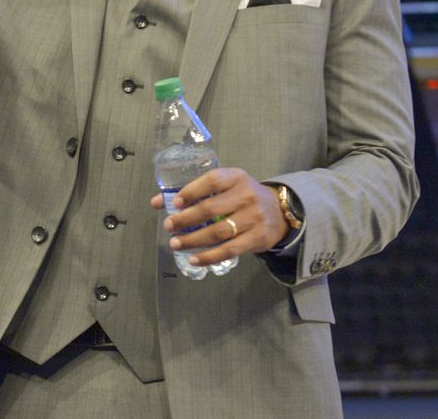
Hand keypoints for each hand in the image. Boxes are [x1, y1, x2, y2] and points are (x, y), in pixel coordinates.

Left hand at [150, 167, 289, 266]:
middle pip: (211, 209)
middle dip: (186, 219)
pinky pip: (230, 250)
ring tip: (175, 243)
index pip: (211, 181)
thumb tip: (157, 202)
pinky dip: (209, 256)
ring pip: (218, 232)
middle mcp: (246, 196)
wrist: (280, 211)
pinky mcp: (258, 238)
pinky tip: (194, 259)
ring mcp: (254, 218)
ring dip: (193, 240)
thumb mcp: (225, 186)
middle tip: (168, 226)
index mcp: (236, 177)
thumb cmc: (242, 196)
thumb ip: (194, 191)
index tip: (174, 203)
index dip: (191, 191)